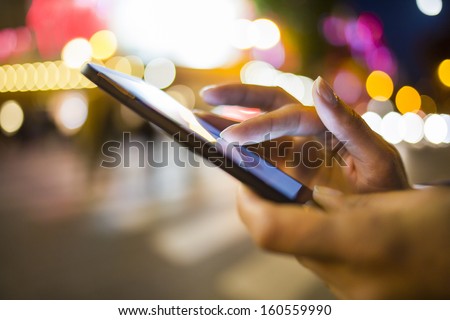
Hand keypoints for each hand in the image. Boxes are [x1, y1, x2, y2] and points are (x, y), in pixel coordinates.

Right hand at [201, 78, 408, 192]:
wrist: (388, 219)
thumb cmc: (388, 189)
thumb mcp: (377, 158)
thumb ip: (349, 123)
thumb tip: (318, 85)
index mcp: (328, 126)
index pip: (288, 116)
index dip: (259, 126)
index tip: (231, 138)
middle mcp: (309, 133)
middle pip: (269, 104)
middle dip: (237, 98)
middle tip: (206, 97)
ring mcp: (296, 152)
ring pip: (258, 132)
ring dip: (229, 125)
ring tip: (199, 123)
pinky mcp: (287, 172)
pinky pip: (259, 160)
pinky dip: (238, 155)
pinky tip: (218, 153)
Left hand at [238, 185, 449, 298]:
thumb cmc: (441, 226)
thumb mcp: (388, 198)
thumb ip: (338, 201)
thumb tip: (306, 198)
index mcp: (351, 241)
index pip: (268, 229)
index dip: (247, 202)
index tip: (245, 178)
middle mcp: (344, 275)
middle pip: (280, 241)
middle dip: (270, 208)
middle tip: (273, 178)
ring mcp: (349, 292)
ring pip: (300, 251)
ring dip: (297, 223)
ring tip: (314, 197)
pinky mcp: (356, 296)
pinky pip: (321, 262)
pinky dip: (319, 238)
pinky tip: (338, 221)